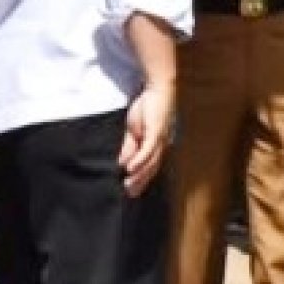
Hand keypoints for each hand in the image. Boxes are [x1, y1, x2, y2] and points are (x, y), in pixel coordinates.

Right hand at [119, 82, 175, 198]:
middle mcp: (161, 146)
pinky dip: (139, 160)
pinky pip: (148, 150)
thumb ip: (129, 147)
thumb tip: (122, 163)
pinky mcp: (156, 132)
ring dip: (139, 175)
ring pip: (151, 162)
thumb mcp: (134, 131)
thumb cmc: (147, 108)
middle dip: (141, 182)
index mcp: (156, 146)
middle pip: (152, 168)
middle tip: (130, 194)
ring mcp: (160, 139)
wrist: (157, 90)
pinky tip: (130, 168)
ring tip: (128, 185)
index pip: (149, 167)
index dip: (141, 180)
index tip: (132, 192)